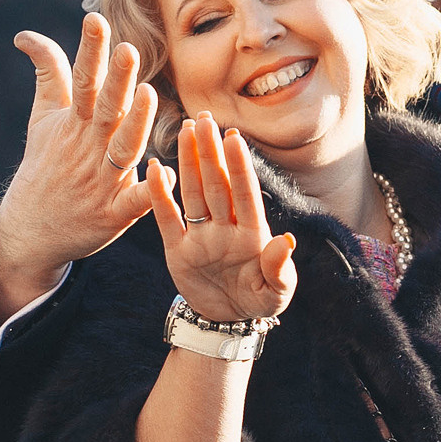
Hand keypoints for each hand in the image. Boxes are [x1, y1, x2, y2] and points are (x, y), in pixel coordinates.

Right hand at [0, 14, 160, 314]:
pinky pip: (134, 202)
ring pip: (123, 148)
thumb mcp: (44, 120)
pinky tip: (166, 174)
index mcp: (74, 123)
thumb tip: (26, 34)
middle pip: (105, 110)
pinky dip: (148, 191)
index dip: (90, 52)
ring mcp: (101, 181)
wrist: (31, 230)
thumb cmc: (46, 167)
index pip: (83, 82)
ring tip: (150, 94)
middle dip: (116, 80)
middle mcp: (88, 148)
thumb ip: (48, 74)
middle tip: (128, 50)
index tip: (96, 20)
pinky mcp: (113, 215)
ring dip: (136, 122)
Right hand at [149, 113, 295, 323]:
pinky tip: (154, 169)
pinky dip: (158, 196)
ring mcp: (201, 236)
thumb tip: (286, 240)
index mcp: (252, 235)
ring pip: (193, 193)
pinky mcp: (178, 249)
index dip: (240, 167)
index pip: (245, 195)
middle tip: (204, 119)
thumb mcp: (276, 294)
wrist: (228, 322)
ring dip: (189, 162)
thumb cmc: (259, 303)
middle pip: (217, 185)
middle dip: (211, 153)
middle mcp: (226, 228)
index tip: (234, 138)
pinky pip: (166, 218)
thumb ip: (279, 268)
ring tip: (185, 130)